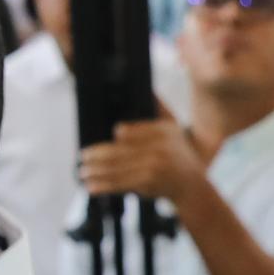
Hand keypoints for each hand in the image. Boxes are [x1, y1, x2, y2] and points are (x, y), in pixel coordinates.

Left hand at [77, 114, 201, 207]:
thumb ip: (159, 108)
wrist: (191, 184)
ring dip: (94, 171)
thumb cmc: (178, 152)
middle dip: (96, 155)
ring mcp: (152, 168)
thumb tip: (146, 88)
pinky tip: (90, 186)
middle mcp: (158, 149)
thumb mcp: (173, 127)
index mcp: (162, 132)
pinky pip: (120, 184)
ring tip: (83, 171)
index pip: (132, 131)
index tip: (102, 137)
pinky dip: (103, 186)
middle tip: (82, 156)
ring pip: (116, 168)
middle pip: (119, 150)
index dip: (117, 134)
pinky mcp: (147, 184)